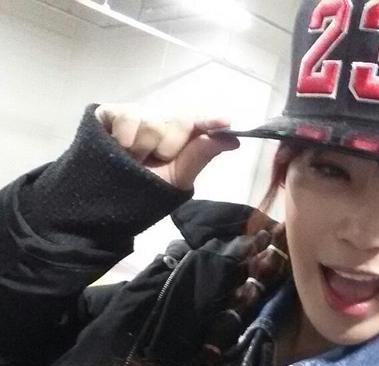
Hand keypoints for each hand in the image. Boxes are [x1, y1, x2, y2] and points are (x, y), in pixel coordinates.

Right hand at [95, 103, 239, 189]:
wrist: (104, 201)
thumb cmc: (144, 190)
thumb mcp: (176, 177)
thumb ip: (201, 155)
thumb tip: (234, 139)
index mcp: (178, 135)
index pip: (198, 123)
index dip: (211, 121)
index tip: (226, 122)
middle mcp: (159, 120)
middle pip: (178, 122)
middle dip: (169, 147)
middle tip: (153, 162)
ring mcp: (135, 114)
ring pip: (153, 123)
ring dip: (144, 148)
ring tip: (131, 159)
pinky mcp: (110, 112)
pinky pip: (128, 120)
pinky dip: (126, 140)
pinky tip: (118, 149)